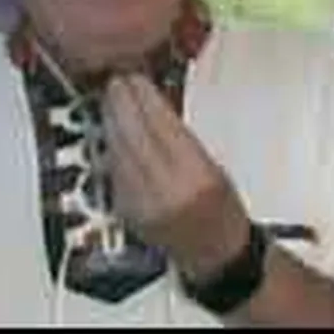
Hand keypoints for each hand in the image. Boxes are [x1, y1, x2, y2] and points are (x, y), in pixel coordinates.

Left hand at [102, 73, 252, 282]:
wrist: (215, 255)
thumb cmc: (222, 212)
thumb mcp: (215, 166)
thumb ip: (183, 136)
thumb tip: (155, 101)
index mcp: (197, 177)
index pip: (162, 126)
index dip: (144, 98)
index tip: (136, 79)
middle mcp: (167, 191)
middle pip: (134, 137)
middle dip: (122, 104)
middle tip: (117, 82)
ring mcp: (142, 204)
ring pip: (118, 152)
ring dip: (112, 122)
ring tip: (110, 101)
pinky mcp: (127, 211)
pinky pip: (113, 170)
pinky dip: (111, 146)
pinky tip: (111, 131)